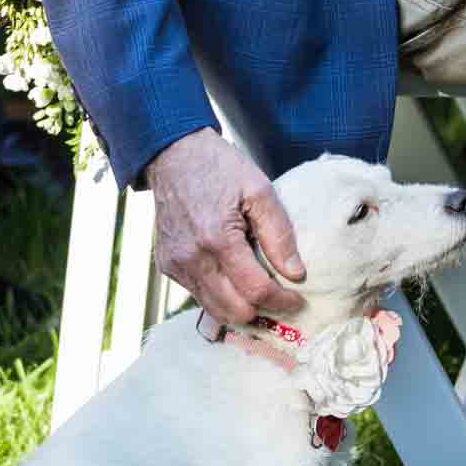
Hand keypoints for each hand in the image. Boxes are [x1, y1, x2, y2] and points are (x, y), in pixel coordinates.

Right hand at [148, 126, 305, 324]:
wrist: (174, 154)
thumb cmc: (220, 167)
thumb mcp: (259, 189)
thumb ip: (279, 234)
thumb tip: (296, 274)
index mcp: (218, 239)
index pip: (256, 291)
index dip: (282, 301)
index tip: (298, 299)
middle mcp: (192, 258)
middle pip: (234, 311)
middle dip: (263, 311)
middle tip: (280, 297)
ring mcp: (176, 265)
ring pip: (214, 309)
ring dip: (240, 307)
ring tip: (259, 290)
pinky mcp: (166, 265)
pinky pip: (198, 294)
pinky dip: (219, 294)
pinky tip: (233, 275)